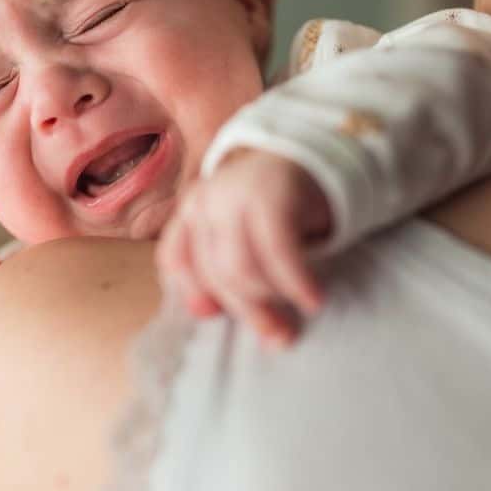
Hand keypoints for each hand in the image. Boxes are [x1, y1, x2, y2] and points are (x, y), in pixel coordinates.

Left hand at [156, 150, 329, 346]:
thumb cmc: (278, 206)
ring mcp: (237, 195)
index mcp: (192, 209)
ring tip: (300, 308)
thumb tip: (205, 314)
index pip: (174, 259)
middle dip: (249, 311)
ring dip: (273, 298)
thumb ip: (221, 268)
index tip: (215, 317)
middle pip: (215, 273)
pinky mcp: (273, 196)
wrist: (316, 154)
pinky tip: (314, 299)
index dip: (191, 292)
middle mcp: (207, 199)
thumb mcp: (241, 234)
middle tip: (280, 336)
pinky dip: (297, 283)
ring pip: (241, 269)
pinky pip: (279, 254)